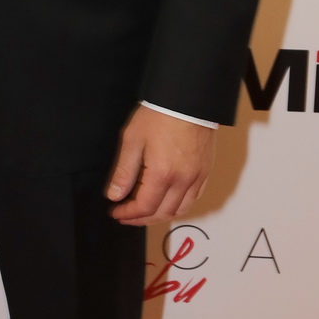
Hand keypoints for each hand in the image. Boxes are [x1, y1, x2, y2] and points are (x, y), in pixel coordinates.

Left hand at [105, 107, 213, 224]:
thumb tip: (114, 196)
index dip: (128, 214)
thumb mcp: (132, 140)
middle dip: (141, 219)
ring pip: (180, 209)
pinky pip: (193, 197)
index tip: (116, 211)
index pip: (144, 207)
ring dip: (160, 215)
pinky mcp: (205, 171)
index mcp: (162, 174)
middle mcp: (182, 180)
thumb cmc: (159, 115)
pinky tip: (166, 200)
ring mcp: (197, 177)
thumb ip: (123, 172)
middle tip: (126, 215)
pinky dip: (178, 205)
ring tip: (144, 211)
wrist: (188, 99)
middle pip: (162, 213)